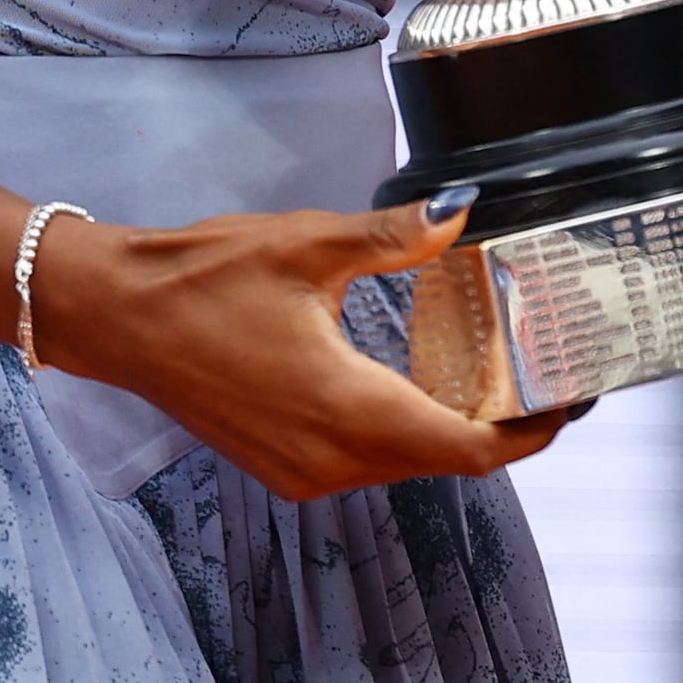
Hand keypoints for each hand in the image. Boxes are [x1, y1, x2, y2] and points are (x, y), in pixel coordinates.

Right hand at [29, 197, 569, 500]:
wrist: (114, 317)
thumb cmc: (199, 278)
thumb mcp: (306, 245)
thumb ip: (394, 238)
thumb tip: (462, 211)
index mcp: (347, 408)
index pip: (471, 450)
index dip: (531, 433)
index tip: (568, 398)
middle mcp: (331, 457)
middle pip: (446, 461)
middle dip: (499, 426)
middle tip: (539, 374)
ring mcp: (303, 472)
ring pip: (405, 464)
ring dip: (447, 429)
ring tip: (486, 375)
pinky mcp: (282, 468)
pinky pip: (365, 463)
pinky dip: (400, 433)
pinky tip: (411, 386)